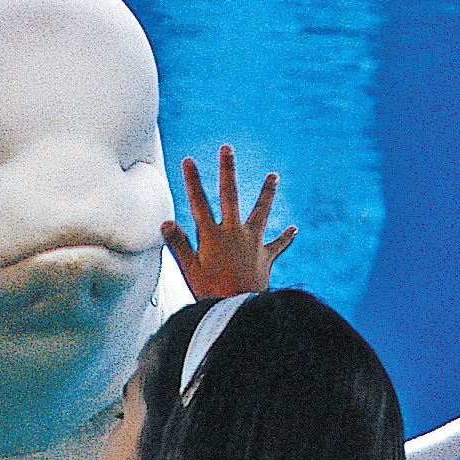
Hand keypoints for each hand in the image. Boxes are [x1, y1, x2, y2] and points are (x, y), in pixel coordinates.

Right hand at [160, 144, 296, 297]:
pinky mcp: (265, 257)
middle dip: (227, 170)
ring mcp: (252, 243)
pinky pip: (277, 245)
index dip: (193, 181)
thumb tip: (166, 222)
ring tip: (273, 176)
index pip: (199, 203)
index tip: (189, 160)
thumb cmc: (211, 294)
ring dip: (266, 193)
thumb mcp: (189, 271)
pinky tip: (294, 229)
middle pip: (230, 195)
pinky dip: (286, 237)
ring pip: (261, 212)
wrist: (241, 311)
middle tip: (227, 148)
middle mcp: (234, 233)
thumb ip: (178, 245)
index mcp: (213, 236)